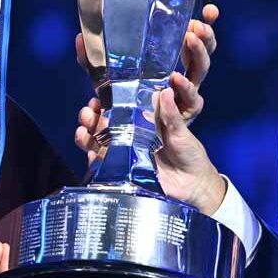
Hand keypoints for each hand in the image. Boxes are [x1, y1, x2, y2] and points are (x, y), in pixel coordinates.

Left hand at [72, 3, 217, 124]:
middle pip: (201, 54)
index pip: (194, 42)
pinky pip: (188, 105)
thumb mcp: (111, 84)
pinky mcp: (182, 119)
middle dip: (203, 37)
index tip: (210, 9)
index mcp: (174, 67)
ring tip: (191, 39)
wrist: (137, 154)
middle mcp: (184, 81)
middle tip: (197, 24)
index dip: (204, 25)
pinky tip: (173, 83)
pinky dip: (182, 93)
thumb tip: (80, 37)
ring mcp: (185, 100)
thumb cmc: (127, 113)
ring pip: (199, 74)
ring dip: (198, 54)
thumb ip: (96, 63)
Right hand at [75, 87, 224, 212]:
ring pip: (98, 142)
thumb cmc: (189, 153)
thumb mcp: (181, 131)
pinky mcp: (122, 172)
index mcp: (142, 122)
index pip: (118, 108)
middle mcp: (130, 136)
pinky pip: (102, 164)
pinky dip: (93, 158)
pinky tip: (90, 152)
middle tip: (89, 112)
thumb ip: (171, 114)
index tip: (97, 97)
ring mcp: (124, 154)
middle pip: (102, 123)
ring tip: (84, 130)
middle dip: (91, 117)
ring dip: (87, 135)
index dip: (105, 101)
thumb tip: (165, 92)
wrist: (193, 184)